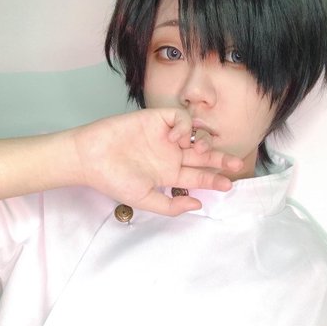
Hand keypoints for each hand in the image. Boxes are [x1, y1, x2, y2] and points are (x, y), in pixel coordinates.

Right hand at [74, 108, 242, 215]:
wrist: (91, 158)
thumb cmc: (113, 180)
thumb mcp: (145, 200)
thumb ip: (172, 206)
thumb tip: (198, 205)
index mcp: (168, 174)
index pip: (198, 177)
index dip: (214, 180)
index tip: (229, 185)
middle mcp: (170, 155)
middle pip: (203, 156)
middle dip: (221, 160)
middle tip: (236, 164)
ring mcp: (164, 137)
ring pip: (196, 137)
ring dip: (203, 144)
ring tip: (196, 150)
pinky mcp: (157, 119)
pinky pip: (181, 119)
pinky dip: (185, 127)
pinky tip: (177, 137)